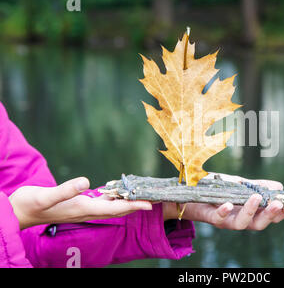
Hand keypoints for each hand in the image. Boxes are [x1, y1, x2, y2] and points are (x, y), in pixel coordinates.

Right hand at [8, 177, 152, 229]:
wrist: (19, 212)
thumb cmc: (30, 204)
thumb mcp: (45, 196)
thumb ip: (65, 190)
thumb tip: (85, 182)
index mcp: (82, 208)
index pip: (114, 209)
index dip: (132, 206)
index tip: (149, 204)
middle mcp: (85, 211)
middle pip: (117, 211)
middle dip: (135, 206)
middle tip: (152, 200)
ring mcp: (82, 210)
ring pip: (111, 208)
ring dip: (127, 203)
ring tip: (141, 196)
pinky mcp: (78, 206)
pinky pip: (102, 204)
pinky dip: (114, 199)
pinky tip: (117, 193)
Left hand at [163, 173, 283, 230]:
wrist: (190, 193)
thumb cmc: (217, 190)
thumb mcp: (240, 185)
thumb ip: (257, 186)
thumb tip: (279, 185)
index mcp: (250, 212)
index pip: (270, 215)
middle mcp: (239, 219)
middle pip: (259, 224)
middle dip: (270, 215)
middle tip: (278, 204)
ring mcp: (225, 220)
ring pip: (241, 224)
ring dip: (250, 211)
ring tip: (256, 197)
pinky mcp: (211, 217)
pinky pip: (218, 218)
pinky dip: (223, 211)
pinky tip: (228, 203)